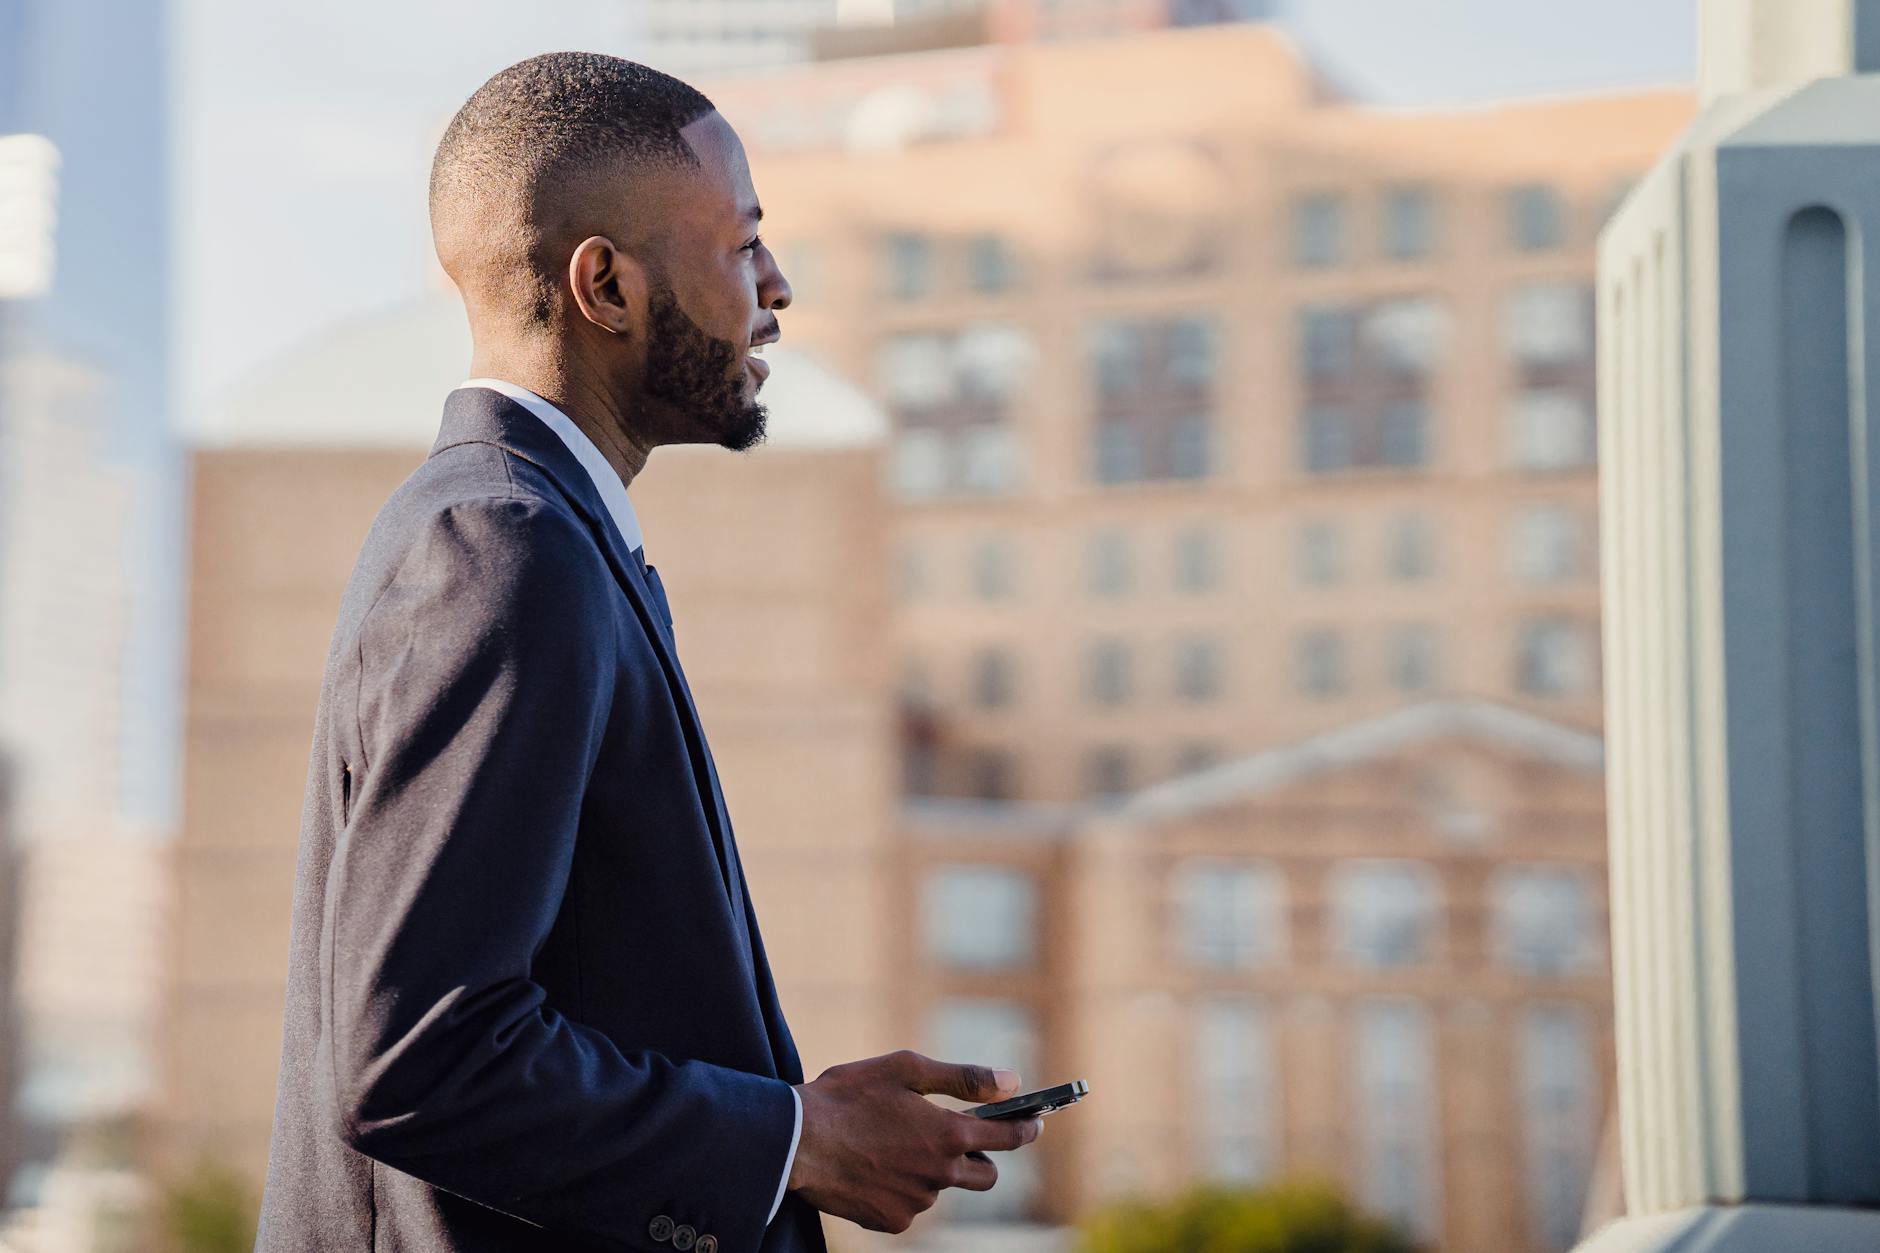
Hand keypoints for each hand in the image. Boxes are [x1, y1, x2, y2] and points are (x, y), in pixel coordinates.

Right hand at [786, 1049, 1043, 1233]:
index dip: (1026, 1129)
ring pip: (942, 1187)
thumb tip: (1013, 1082)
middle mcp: (940, 1176)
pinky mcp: (892, 1222)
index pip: (1008, 1137)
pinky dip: (902, 1187)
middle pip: (985, 1175)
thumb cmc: (848, 1096)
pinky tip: (875, 1165)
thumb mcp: (906, 1069)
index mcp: (949, 1135)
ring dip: (932, 1169)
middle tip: (956, 1135)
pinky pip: (911, 1204)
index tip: (1034, 1123)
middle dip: (981, 1156)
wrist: (795, 1141)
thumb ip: (964, 1078)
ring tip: (893, 1143)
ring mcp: (917, 1203)